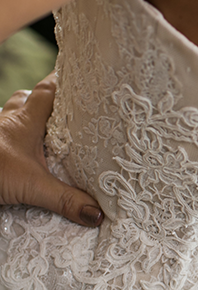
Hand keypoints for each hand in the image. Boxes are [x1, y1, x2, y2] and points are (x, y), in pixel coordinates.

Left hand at [0, 73, 102, 225]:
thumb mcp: (31, 187)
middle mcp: (9, 121)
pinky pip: (6, 135)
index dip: (65, 80)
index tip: (82, 76)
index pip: (48, 90)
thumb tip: (96, 213)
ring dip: (30, 119)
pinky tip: (25, 154)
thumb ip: (65, 199)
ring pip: (15, 115)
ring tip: (48, 132)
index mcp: (25, 120)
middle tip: (69, 108)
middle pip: (30, 99)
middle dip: (49, 101)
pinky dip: (17, 140)